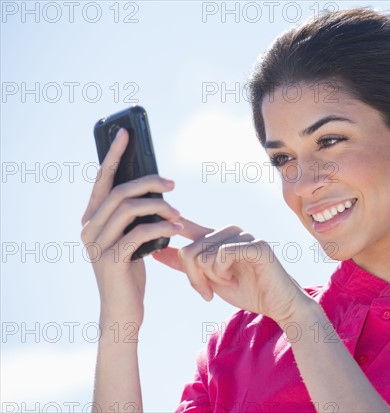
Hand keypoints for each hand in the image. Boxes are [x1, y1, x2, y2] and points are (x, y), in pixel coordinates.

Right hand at [80, 128, 182, 326]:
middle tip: (172, 184)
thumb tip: (158, 189)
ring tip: (178, 214)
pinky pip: (139, 232)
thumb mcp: (132, 238)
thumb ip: (135, 216)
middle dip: (148, 182)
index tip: (126, 132)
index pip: (102, 180)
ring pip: (128, 208)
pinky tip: (177, 230)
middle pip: (119, 191)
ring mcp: (97, 244)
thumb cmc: (130, 272)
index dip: (113, 154)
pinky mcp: (111, 259)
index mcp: (92, 219)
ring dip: (159, 206)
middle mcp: (88, 228)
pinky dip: (162, 227)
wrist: (123, 310)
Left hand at [152, 218, 310, 323]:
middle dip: (193, 278)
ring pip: (202, 255)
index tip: (157, 226)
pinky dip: (223, 274)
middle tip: (207, 292)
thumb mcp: (209, 279)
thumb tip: (155, 252)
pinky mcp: (255, 245)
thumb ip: (185, 264)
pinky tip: (236, 281)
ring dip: (211, 279)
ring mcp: (244, 235)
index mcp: (219, 236)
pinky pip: (221, 256)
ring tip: (229, 283)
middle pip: (188, 250)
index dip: (171, 227)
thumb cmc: (247, 290)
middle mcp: (230, 230)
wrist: (278, 304)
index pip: (187, 228)